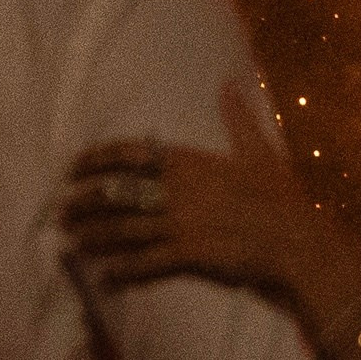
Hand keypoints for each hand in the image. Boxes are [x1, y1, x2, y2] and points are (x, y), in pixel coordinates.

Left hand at [63, 85, 340, 299]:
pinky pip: (147, 262)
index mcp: (192, 161)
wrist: (299, 240)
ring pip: (124, 228)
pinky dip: (123, 270)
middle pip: (118, 192)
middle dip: (86, 201)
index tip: (74, 166)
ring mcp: (182, 223)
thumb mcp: (260, 151)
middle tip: (61, 210)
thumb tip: (228, 83)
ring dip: (95, 235)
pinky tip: (104, 276)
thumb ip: (238, 118)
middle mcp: (179, 190)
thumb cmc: (282, 196)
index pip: (132, 154)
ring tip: (72, 241)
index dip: (98, 159)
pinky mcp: (189, 254)